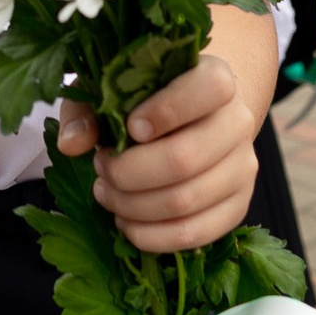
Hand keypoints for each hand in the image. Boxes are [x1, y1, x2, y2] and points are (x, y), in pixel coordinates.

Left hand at [57, 54, 258, 252]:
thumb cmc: (145, 100)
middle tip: (102, 167)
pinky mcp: (237, 206)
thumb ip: (89, 109)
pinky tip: (126, 222)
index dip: (166, 110)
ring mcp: (243, 167)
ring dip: (133, 206)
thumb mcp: (111, 89)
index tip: (130, 128)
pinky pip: (195, 234)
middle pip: (186, 157)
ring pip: (186, 201)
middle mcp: (238, 121)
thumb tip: (72, 144)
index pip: (208, 89)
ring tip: (107, 194)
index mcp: (215, 78)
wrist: (192, 120)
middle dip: (129, 172)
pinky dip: (151, 236)